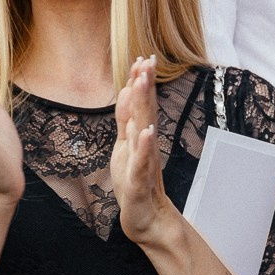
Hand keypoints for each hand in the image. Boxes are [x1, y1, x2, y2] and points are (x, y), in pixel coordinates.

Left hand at [110, 56, 177, 247]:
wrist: (146, 218)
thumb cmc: (136, 181)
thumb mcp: (126, 147)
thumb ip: (127, 121)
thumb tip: (128, 94)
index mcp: (139, 137)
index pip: (141, 105)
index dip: (141, 82)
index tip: (144, 57)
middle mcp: (144, 145)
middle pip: (145, 110)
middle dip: (145, 84)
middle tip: (148, 60)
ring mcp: (143, 161)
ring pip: (143, 129)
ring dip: (144, 105)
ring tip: (143, 83)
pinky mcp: (138, 181)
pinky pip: (141, 161)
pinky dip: (144, 145)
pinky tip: (146, 131)